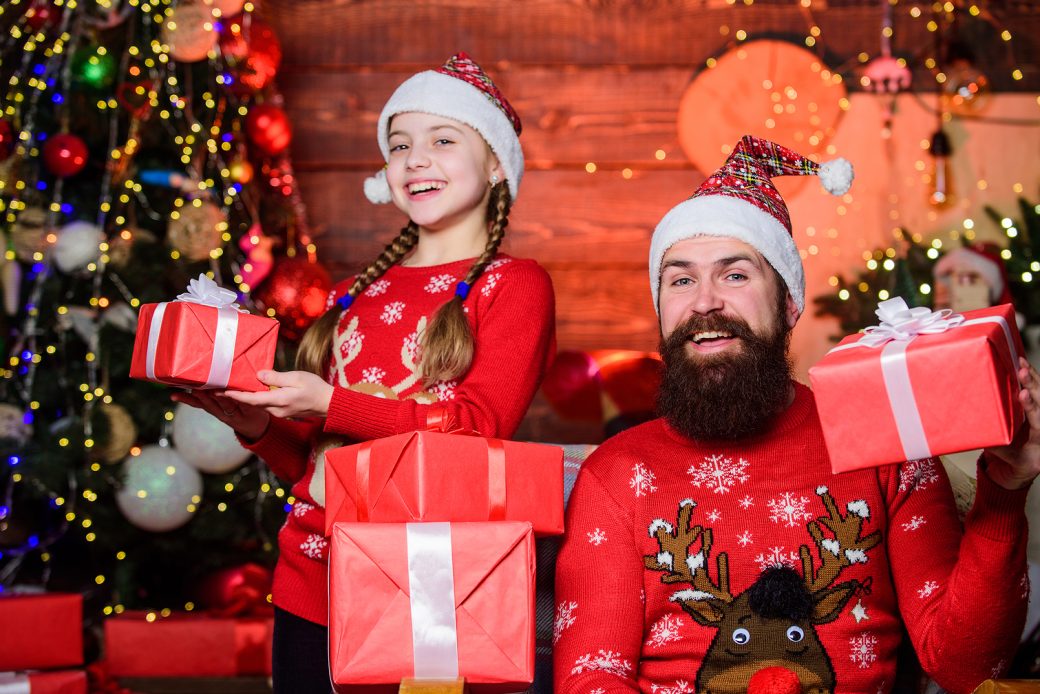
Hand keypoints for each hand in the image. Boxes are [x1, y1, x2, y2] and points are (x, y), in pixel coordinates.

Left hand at [170, 389, 270, 441]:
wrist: (253, 427)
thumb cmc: (257, 414)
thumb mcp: (257, 409)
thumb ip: (248, 398)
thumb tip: (240, 385)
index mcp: (237, 412)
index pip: (229, 403)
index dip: (222, 396)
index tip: (216, 390)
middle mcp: (223, 413)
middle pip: (212, 403)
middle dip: (202, 394)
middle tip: (194, 386)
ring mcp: (216, 412)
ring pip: (202, 404)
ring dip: (190, 397)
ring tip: (178, 391)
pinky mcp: (212, 410)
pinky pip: (198, 405)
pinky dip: (186, 400)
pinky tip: (174, 396)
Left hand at [220, 370, 333, 419]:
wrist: (328, 404)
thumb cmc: (315, 388)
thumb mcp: (297, 378)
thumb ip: (276, 378)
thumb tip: (258, 375)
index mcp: (279, 400)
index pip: (252, 399)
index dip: (235, 395)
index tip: (221, 391)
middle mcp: (276, 410)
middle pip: (251, 403)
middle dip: (235, 396)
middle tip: (220, 389)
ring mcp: (279, 413)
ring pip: (257, 405)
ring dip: (244, 398)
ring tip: (231, 389)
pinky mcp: (282, 412)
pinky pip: (265, 405)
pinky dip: (255, 399)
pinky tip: (251, 392)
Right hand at [983, 358, 1039, 490]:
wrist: (1026, 462)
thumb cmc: (1017, 461)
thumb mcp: (1007, 457)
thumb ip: (998, 446)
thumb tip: (982, 434)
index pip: (1039, 420)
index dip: (1032, 407)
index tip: (1023, 395)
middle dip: (1033, 386)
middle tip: (1023, 372)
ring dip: (1033, 377)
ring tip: (1021, 363)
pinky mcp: (1037, 407)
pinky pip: (1037, 390)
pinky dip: (1031, 377)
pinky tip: (1022, 364)